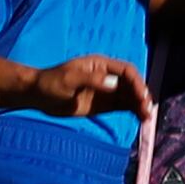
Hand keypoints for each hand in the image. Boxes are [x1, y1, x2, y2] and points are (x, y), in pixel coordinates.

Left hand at [22, 54, 145, 119]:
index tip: (141, 96)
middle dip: (141, 95)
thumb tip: (114, 84)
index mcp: (100, 65)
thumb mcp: (69, 79)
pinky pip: (123, 106)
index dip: (136, 82)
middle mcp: (106, 76)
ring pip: (129, 96)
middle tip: (147, 110)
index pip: (126, 71)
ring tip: (146, 118)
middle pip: (131, 84)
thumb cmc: (50, 83)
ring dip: (140, 105)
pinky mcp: (103, 104)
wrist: (38, 96)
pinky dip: (133, 111)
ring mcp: (106, 91)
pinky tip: (140, 119)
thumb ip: (91, 80)